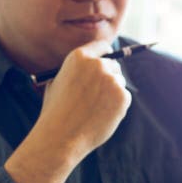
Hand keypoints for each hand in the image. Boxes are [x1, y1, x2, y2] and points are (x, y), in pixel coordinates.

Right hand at [5, 40, 130, 182]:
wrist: (61, 136)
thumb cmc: (56, 112)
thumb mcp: (57, 82)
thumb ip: (75, 71)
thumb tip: (92, 66)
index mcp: (78, 57)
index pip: (102, 46)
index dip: (106, 55)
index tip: (108, 61)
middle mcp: (97, 64)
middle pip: (114, 65)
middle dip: (110, 78)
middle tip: (100, 95)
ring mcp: (111, 80)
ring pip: (120, 83)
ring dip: (113, 94)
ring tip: (94, 110)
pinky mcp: (122, 96)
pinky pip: (125, 98)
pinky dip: (118, 107)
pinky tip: (101, 117)